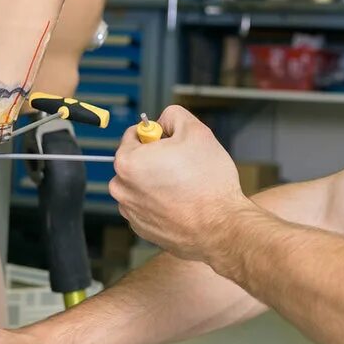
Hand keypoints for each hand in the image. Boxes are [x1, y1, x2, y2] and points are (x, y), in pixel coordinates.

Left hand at [109, 105, 252, 265]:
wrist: (221, 227)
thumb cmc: (208, 184)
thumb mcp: (196, 131)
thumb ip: (173, 115)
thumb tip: (164, 120)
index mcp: (128, 162)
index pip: (134, 134)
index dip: (158, 134)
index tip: (173, 144)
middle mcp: (123, 189)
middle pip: (135, 160)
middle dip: (156, 159)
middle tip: (183, 164)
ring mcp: (131, 212)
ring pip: (141, 184)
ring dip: (158, 181)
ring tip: (185, 185)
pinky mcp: (142, 228)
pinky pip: (147, 205)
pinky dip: (161, 201)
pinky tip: (182, 202)